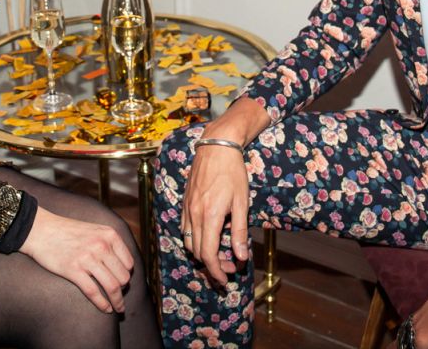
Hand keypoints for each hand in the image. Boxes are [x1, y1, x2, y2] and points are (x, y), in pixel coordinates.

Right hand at [18, 207, 132, 313]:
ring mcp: (87, 258)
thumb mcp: (95, 230)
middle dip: (123, 290)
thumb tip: (123, 266)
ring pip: (112, 286)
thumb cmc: (67, 231)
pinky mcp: (73, 269)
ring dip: (117, 301)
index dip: (127, 275)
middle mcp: (101, 245)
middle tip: (118, 295)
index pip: (129, 263)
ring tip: (118, 308)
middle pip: (123, 277)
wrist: (41, 230)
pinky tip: (106, 309)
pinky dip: (102, 303)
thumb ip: (109, 244)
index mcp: (109, 235)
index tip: (122, 282)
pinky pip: (93, 292)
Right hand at [180, 139, 252, 287]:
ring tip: (219, 255)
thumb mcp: (242, 203)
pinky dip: (194, 239)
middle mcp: (194, 215)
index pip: (208, 255)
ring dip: (202, 253)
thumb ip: (240, 232)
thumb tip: (241, 256)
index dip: (216, 271)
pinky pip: (185, 229)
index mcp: (210, 217)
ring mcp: (187, 209)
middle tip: (229, 267)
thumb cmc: (233, 172)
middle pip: (197, 252)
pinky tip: (208, 237)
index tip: (225, 279)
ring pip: (188, 242)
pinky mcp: (185, 203)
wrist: (216, 147)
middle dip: (211, 265)